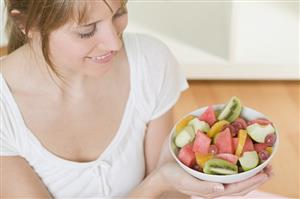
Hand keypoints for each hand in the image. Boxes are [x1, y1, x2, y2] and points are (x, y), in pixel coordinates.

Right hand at [155, 136, 272, 197]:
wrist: (163, 176)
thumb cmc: (173, 178)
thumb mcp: (186, 182)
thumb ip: (203, 188)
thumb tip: (221, 189)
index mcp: (212, 191)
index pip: (237, 189)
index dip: (252, 182)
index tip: (265, 173)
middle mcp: (216, 187)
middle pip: (241, 186)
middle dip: (257, 178)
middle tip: (271, 167)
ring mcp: (213, 182)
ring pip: (237, 181)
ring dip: (251, 174)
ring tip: (263, 166)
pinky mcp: (209, 176)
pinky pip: (228, 174)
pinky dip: (239, 170)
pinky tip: (243, 163)